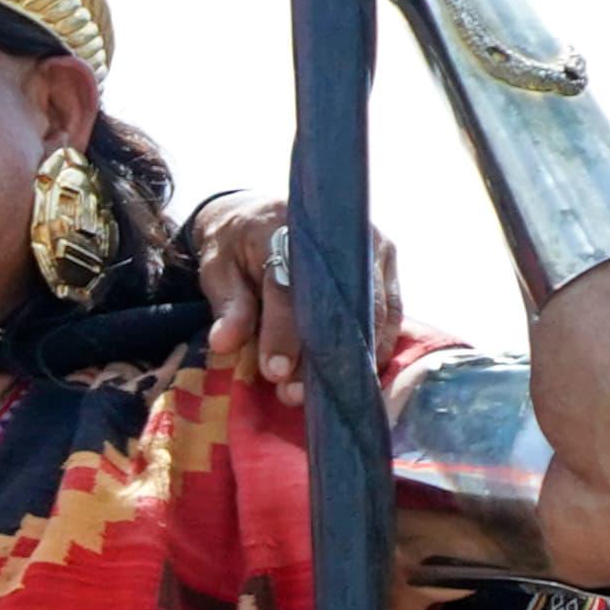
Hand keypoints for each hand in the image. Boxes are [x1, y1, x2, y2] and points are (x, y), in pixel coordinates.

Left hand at [192, 193, 402, 405]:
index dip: (282, 332)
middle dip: (318, 354)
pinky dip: (375, 343)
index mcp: (285, 226)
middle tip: (295, 393)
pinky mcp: (385, 261)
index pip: (288, 286)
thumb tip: (223, 343)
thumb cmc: (237, 246)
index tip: (274, 371)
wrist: (262, 215)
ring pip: (370, 309)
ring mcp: (370, 244)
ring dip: (350, 356)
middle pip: (336, 301)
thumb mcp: (218, 269)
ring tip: (322, 393)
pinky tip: (356, 372)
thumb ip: (227, 304)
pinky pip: (390, 309)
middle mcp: (338, 232)